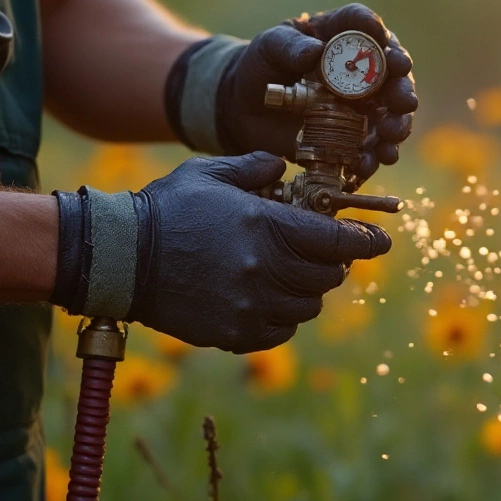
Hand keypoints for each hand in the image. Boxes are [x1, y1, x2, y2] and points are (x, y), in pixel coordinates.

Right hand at [52, 152, 390, 352]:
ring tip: (289, 276)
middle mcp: (266, 270)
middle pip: (327, 277)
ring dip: (306, 292)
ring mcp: (250, 306)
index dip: (366, 242)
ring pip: (306, 307)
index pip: (339, 241)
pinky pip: (279, 331)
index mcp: (268, 227)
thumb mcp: (211, 173)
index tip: (382, 242)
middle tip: (323, 254)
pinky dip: (282, 318)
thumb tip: (283, 168)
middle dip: (331, 263)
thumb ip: (256, 167)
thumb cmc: (167, 208)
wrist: (118, 257)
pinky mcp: (232, 333)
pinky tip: (266, 300)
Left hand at [217, 4, 417, 184]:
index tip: (384, 42)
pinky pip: (369, 149)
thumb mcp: (269, 48)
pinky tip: (369, 162)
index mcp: (341, 37)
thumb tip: (315, 52)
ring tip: (391, 135)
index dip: (376, 31)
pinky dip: (372, 158)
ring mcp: (360, 106)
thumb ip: (288, 46)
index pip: (363, 24)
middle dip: (402, 88)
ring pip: (390, 115)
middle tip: (404, 100)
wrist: (245, 108)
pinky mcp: (351, 137)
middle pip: (392, 74)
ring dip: (397, 126)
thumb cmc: (262, 66)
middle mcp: (360, 70)